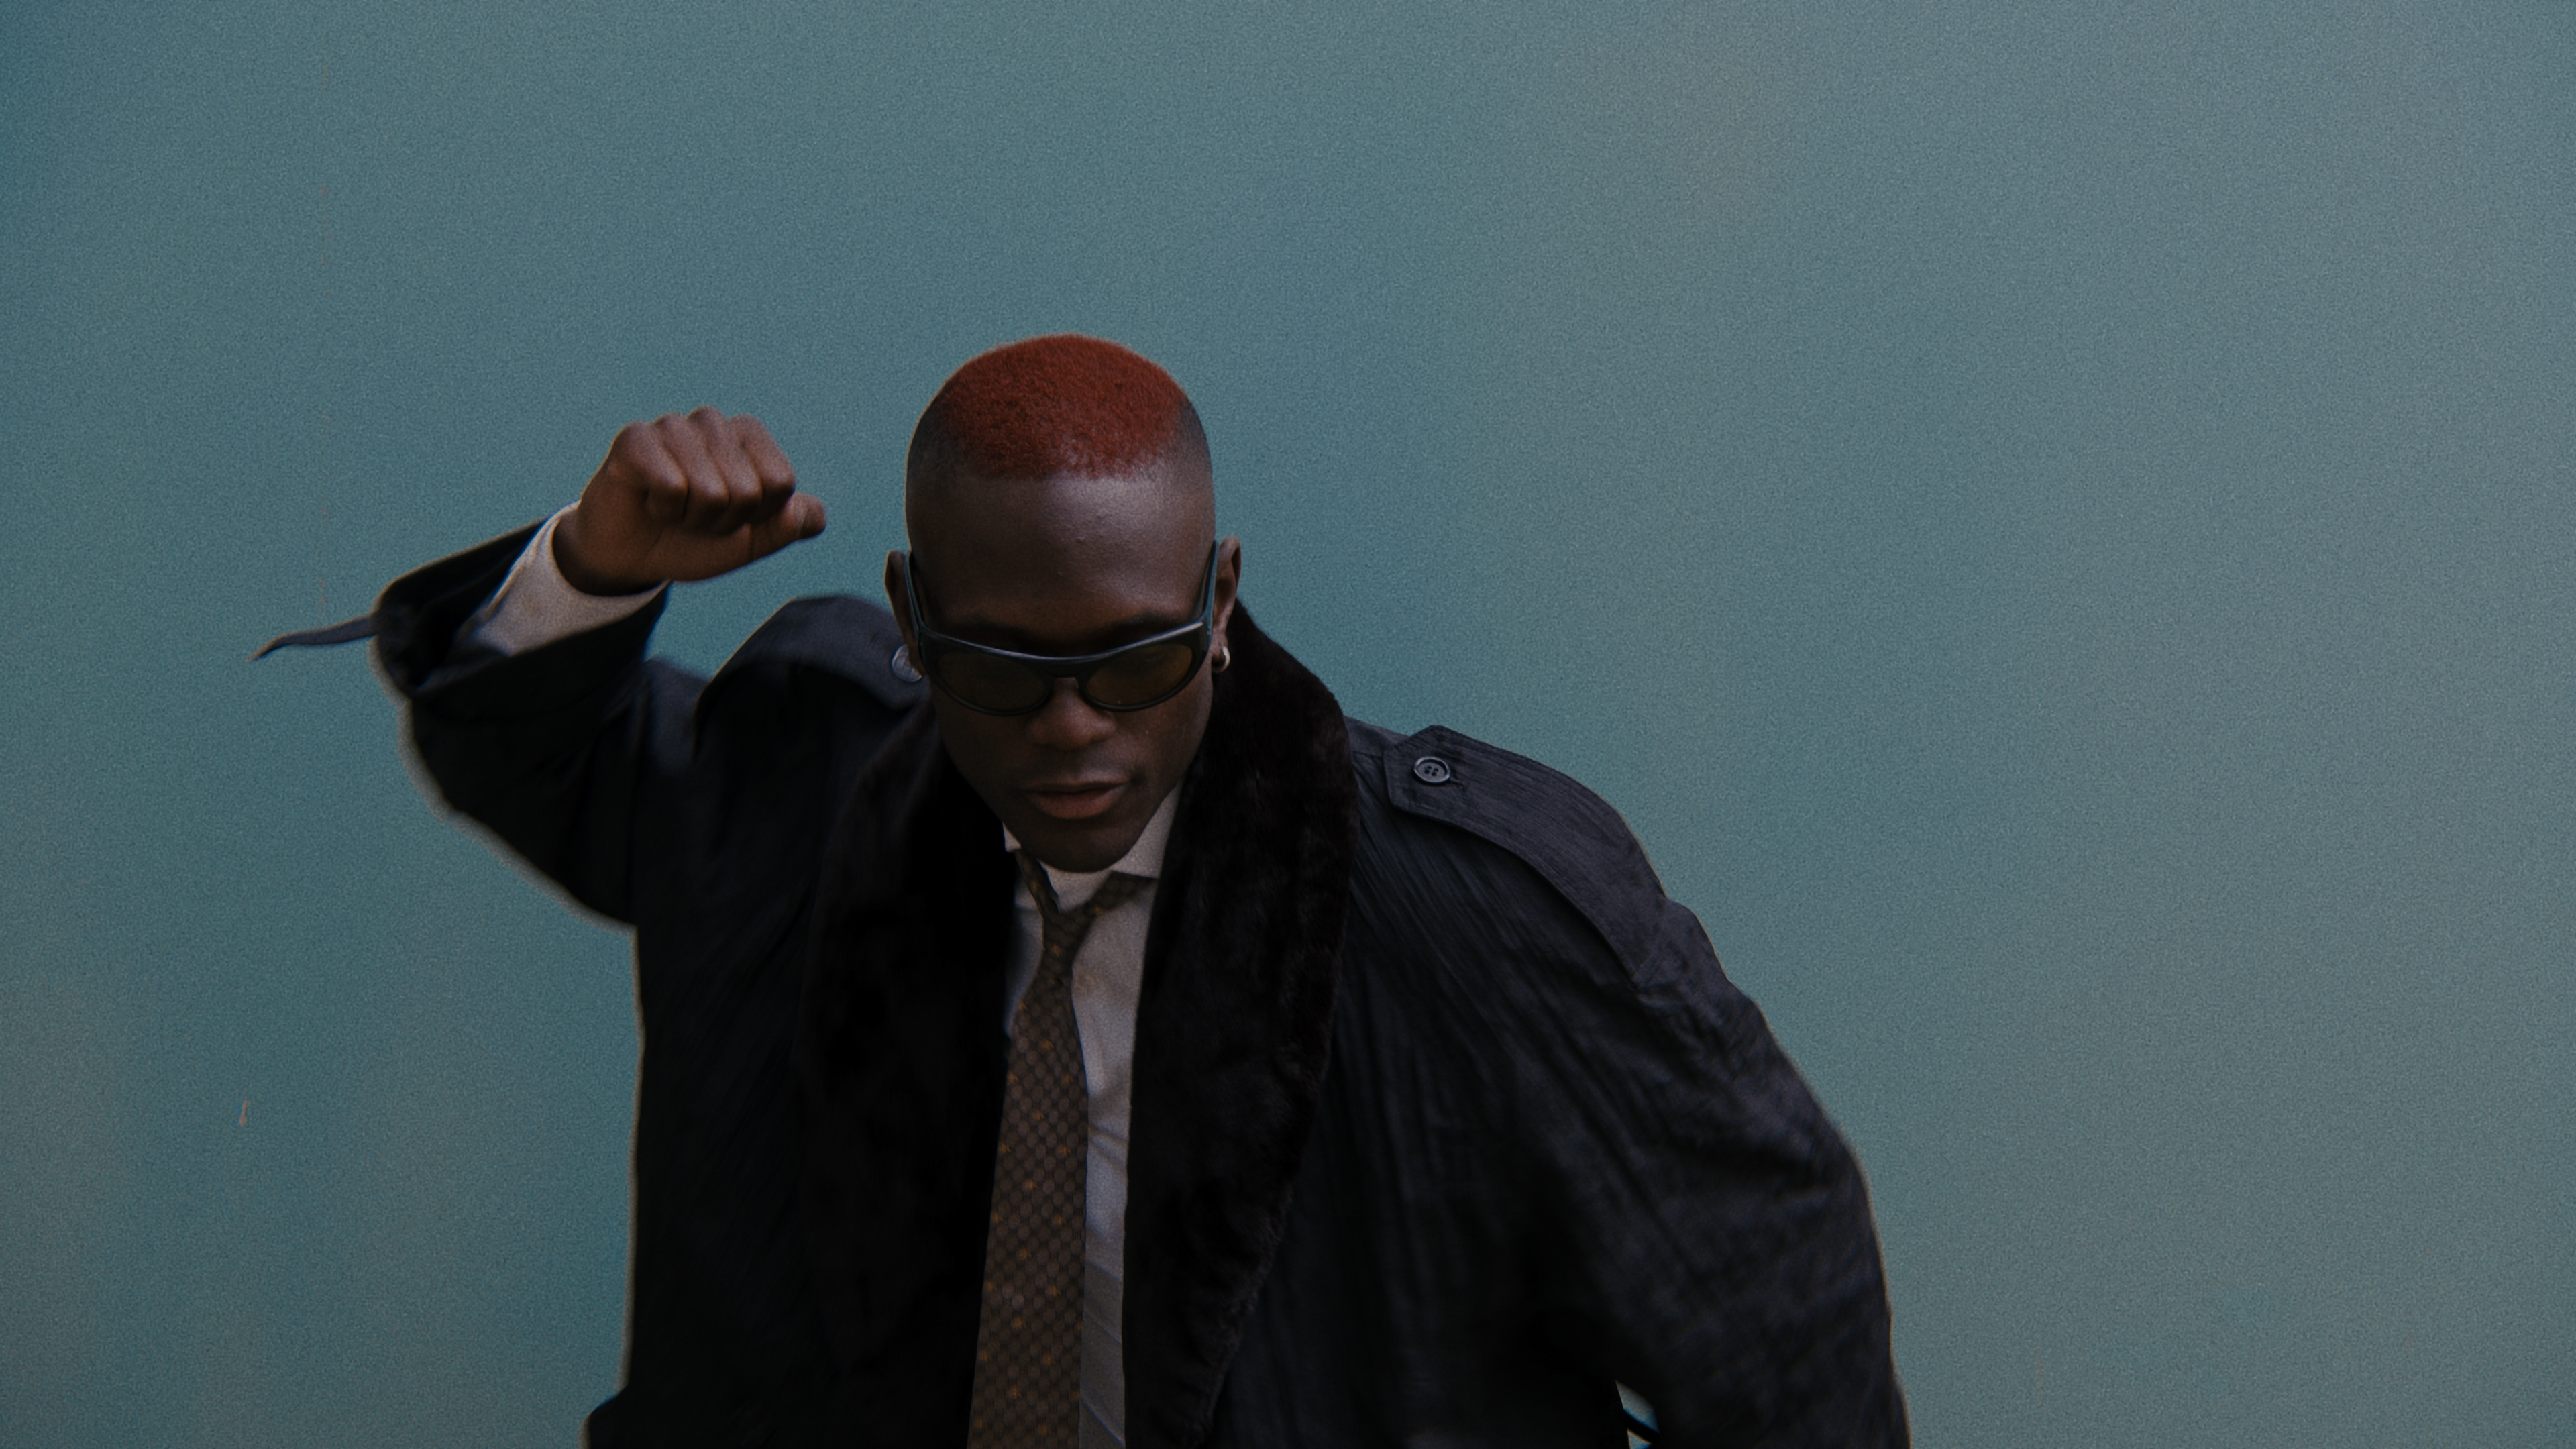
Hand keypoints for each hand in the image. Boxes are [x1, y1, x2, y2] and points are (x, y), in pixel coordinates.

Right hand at [553, 409, 826, 594]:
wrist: (634, 556)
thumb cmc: (695, 540)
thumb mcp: (751, 542)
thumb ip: (789, 526)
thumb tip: (815, 515)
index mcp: (750, 436)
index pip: (782, 483)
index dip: (757, 516)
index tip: (731, 516)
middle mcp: (715, 422)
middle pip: (748, 491)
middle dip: (723, 520)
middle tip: (695, 516)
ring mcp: (674, 427)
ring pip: (710, 491)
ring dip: (692, 517)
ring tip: (674, 509)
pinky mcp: (636, 439)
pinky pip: (672, 487)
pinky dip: (664, 510)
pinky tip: (650, 501)